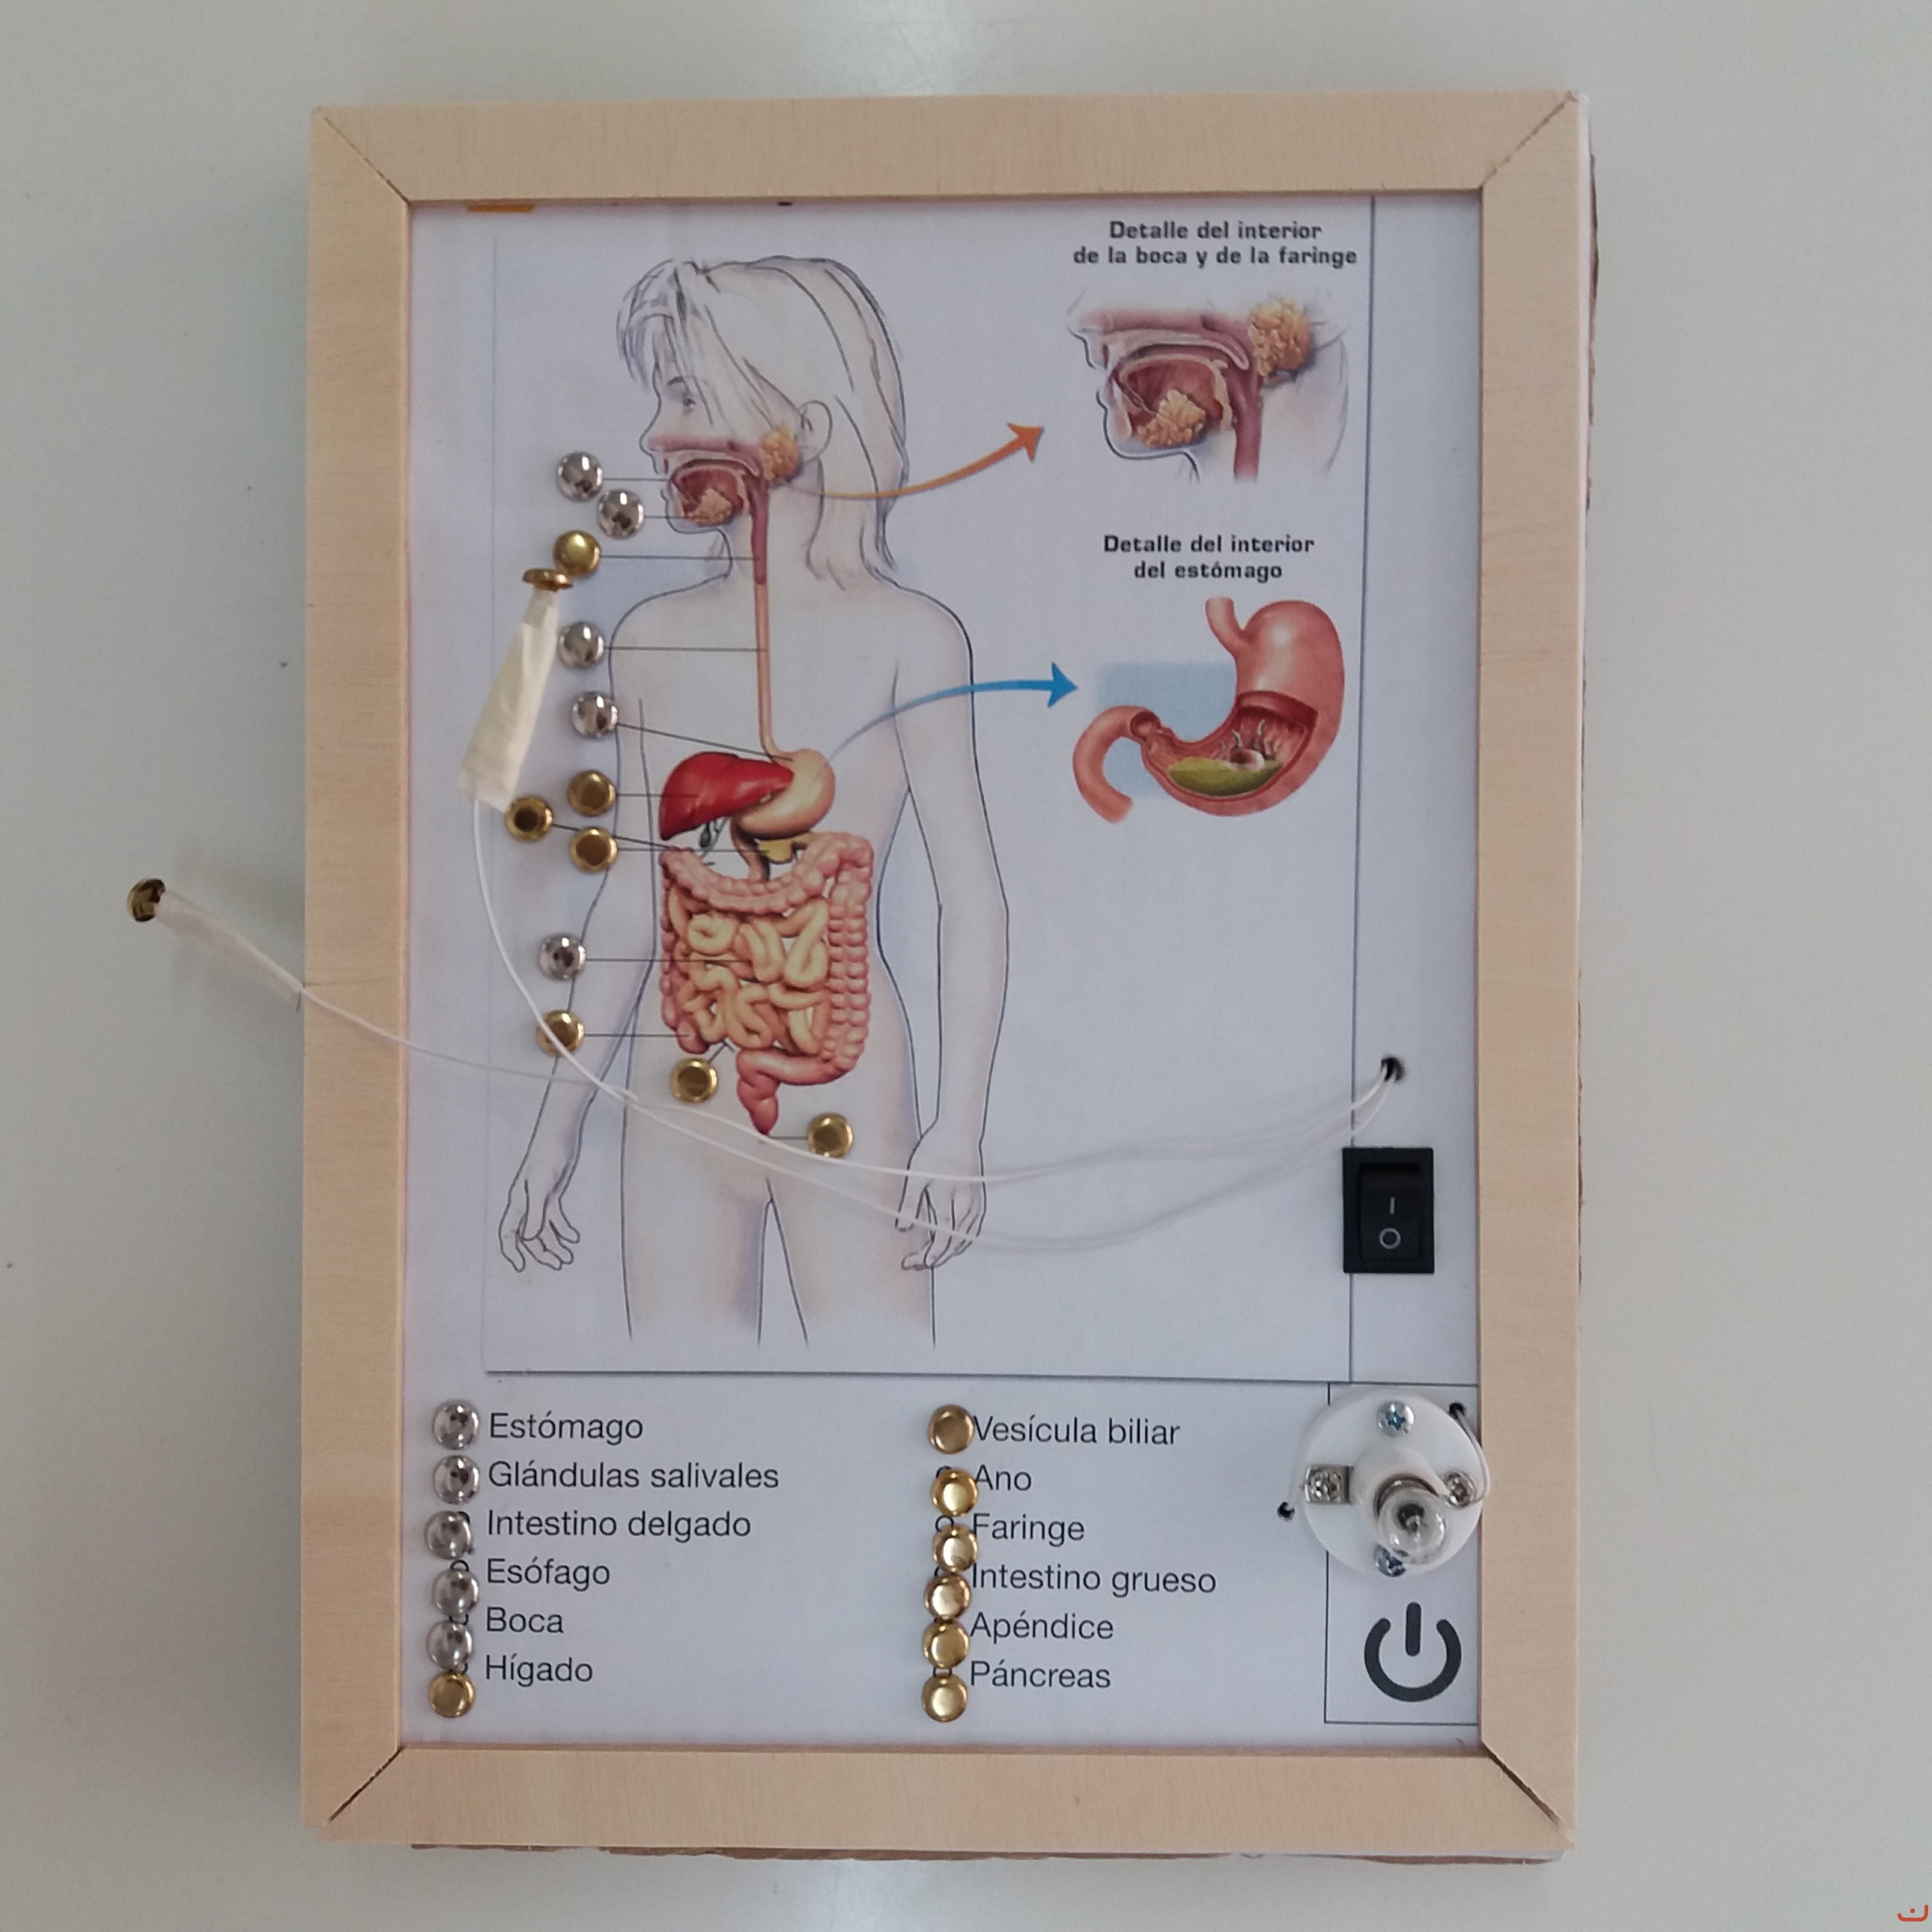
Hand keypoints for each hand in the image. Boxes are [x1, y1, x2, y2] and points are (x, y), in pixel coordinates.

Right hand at [498, 1124, 581, 1272]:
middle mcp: (526, 1204)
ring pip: (544, 1229)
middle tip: (559, 1264)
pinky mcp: (552, 1195)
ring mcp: (539, 1200)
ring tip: (568, 1257)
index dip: (512, 1251)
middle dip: (542, 1252)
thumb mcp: (540, 1186)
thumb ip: (535, 1212)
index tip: (521, 1267)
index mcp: (518, 1203)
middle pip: (529, 1236)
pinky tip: (574, 1238)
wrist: (559, 1136)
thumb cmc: (547, 1156)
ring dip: (555, 1244)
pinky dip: (564, 1229)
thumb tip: (528, 1237)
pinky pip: (555, 1219)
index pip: (509, 1233)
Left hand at [895, 1129, 986, 1269]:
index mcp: (948, 1198)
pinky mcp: (978, 1199)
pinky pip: (972, 1228)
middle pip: (954, 1241)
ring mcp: (974, 1203)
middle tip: (917, 1262)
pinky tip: (951, 1241)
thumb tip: (902, 1228)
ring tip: (931, 1255)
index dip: (930, 1253)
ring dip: (949, 1250)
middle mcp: (965, 1204)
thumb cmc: (935, 1149)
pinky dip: (961, 1239)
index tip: (917, 1262)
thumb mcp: (915, 1175)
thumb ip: (909, 1203)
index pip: (942, 1237)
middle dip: (937, 1256)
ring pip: (965, 1237)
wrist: (959, 1130)